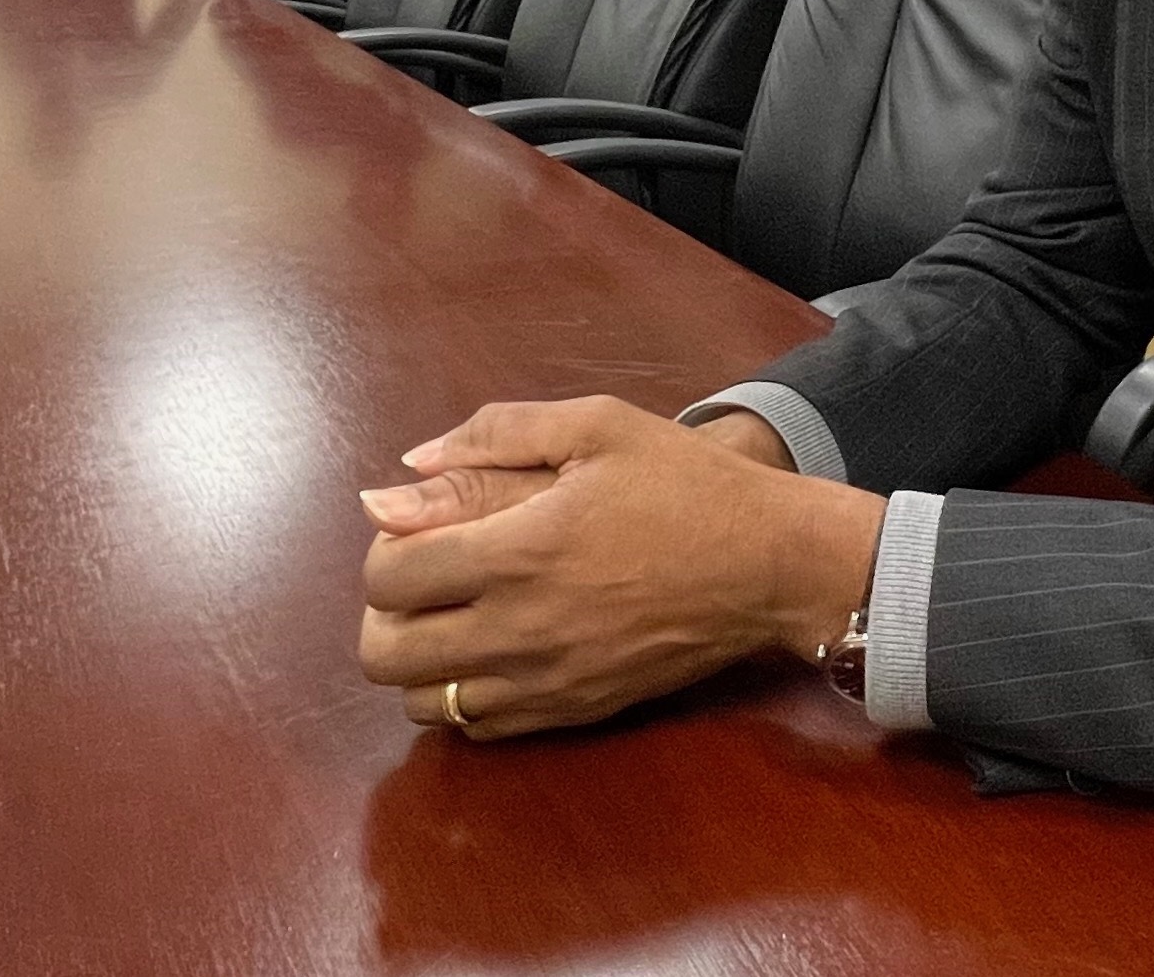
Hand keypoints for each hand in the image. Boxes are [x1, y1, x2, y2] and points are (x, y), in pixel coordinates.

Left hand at [357, 397, 882, 740]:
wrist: (770, 565)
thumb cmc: (685, 485)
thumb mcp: (596, 425)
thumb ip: (494, 436)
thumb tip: (406, 470)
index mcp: (516, 550)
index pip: (387, 578)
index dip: (384, 550)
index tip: (417, 529)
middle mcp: (519, 629)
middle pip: (385, 655)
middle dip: (385, 613)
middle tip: (422, 580)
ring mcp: (547, 682)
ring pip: (425, 703)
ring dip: (421, 661)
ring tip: (455, 618)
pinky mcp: (575, 712)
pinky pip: (482, 728)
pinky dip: (468, 694)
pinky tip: (497, 651)